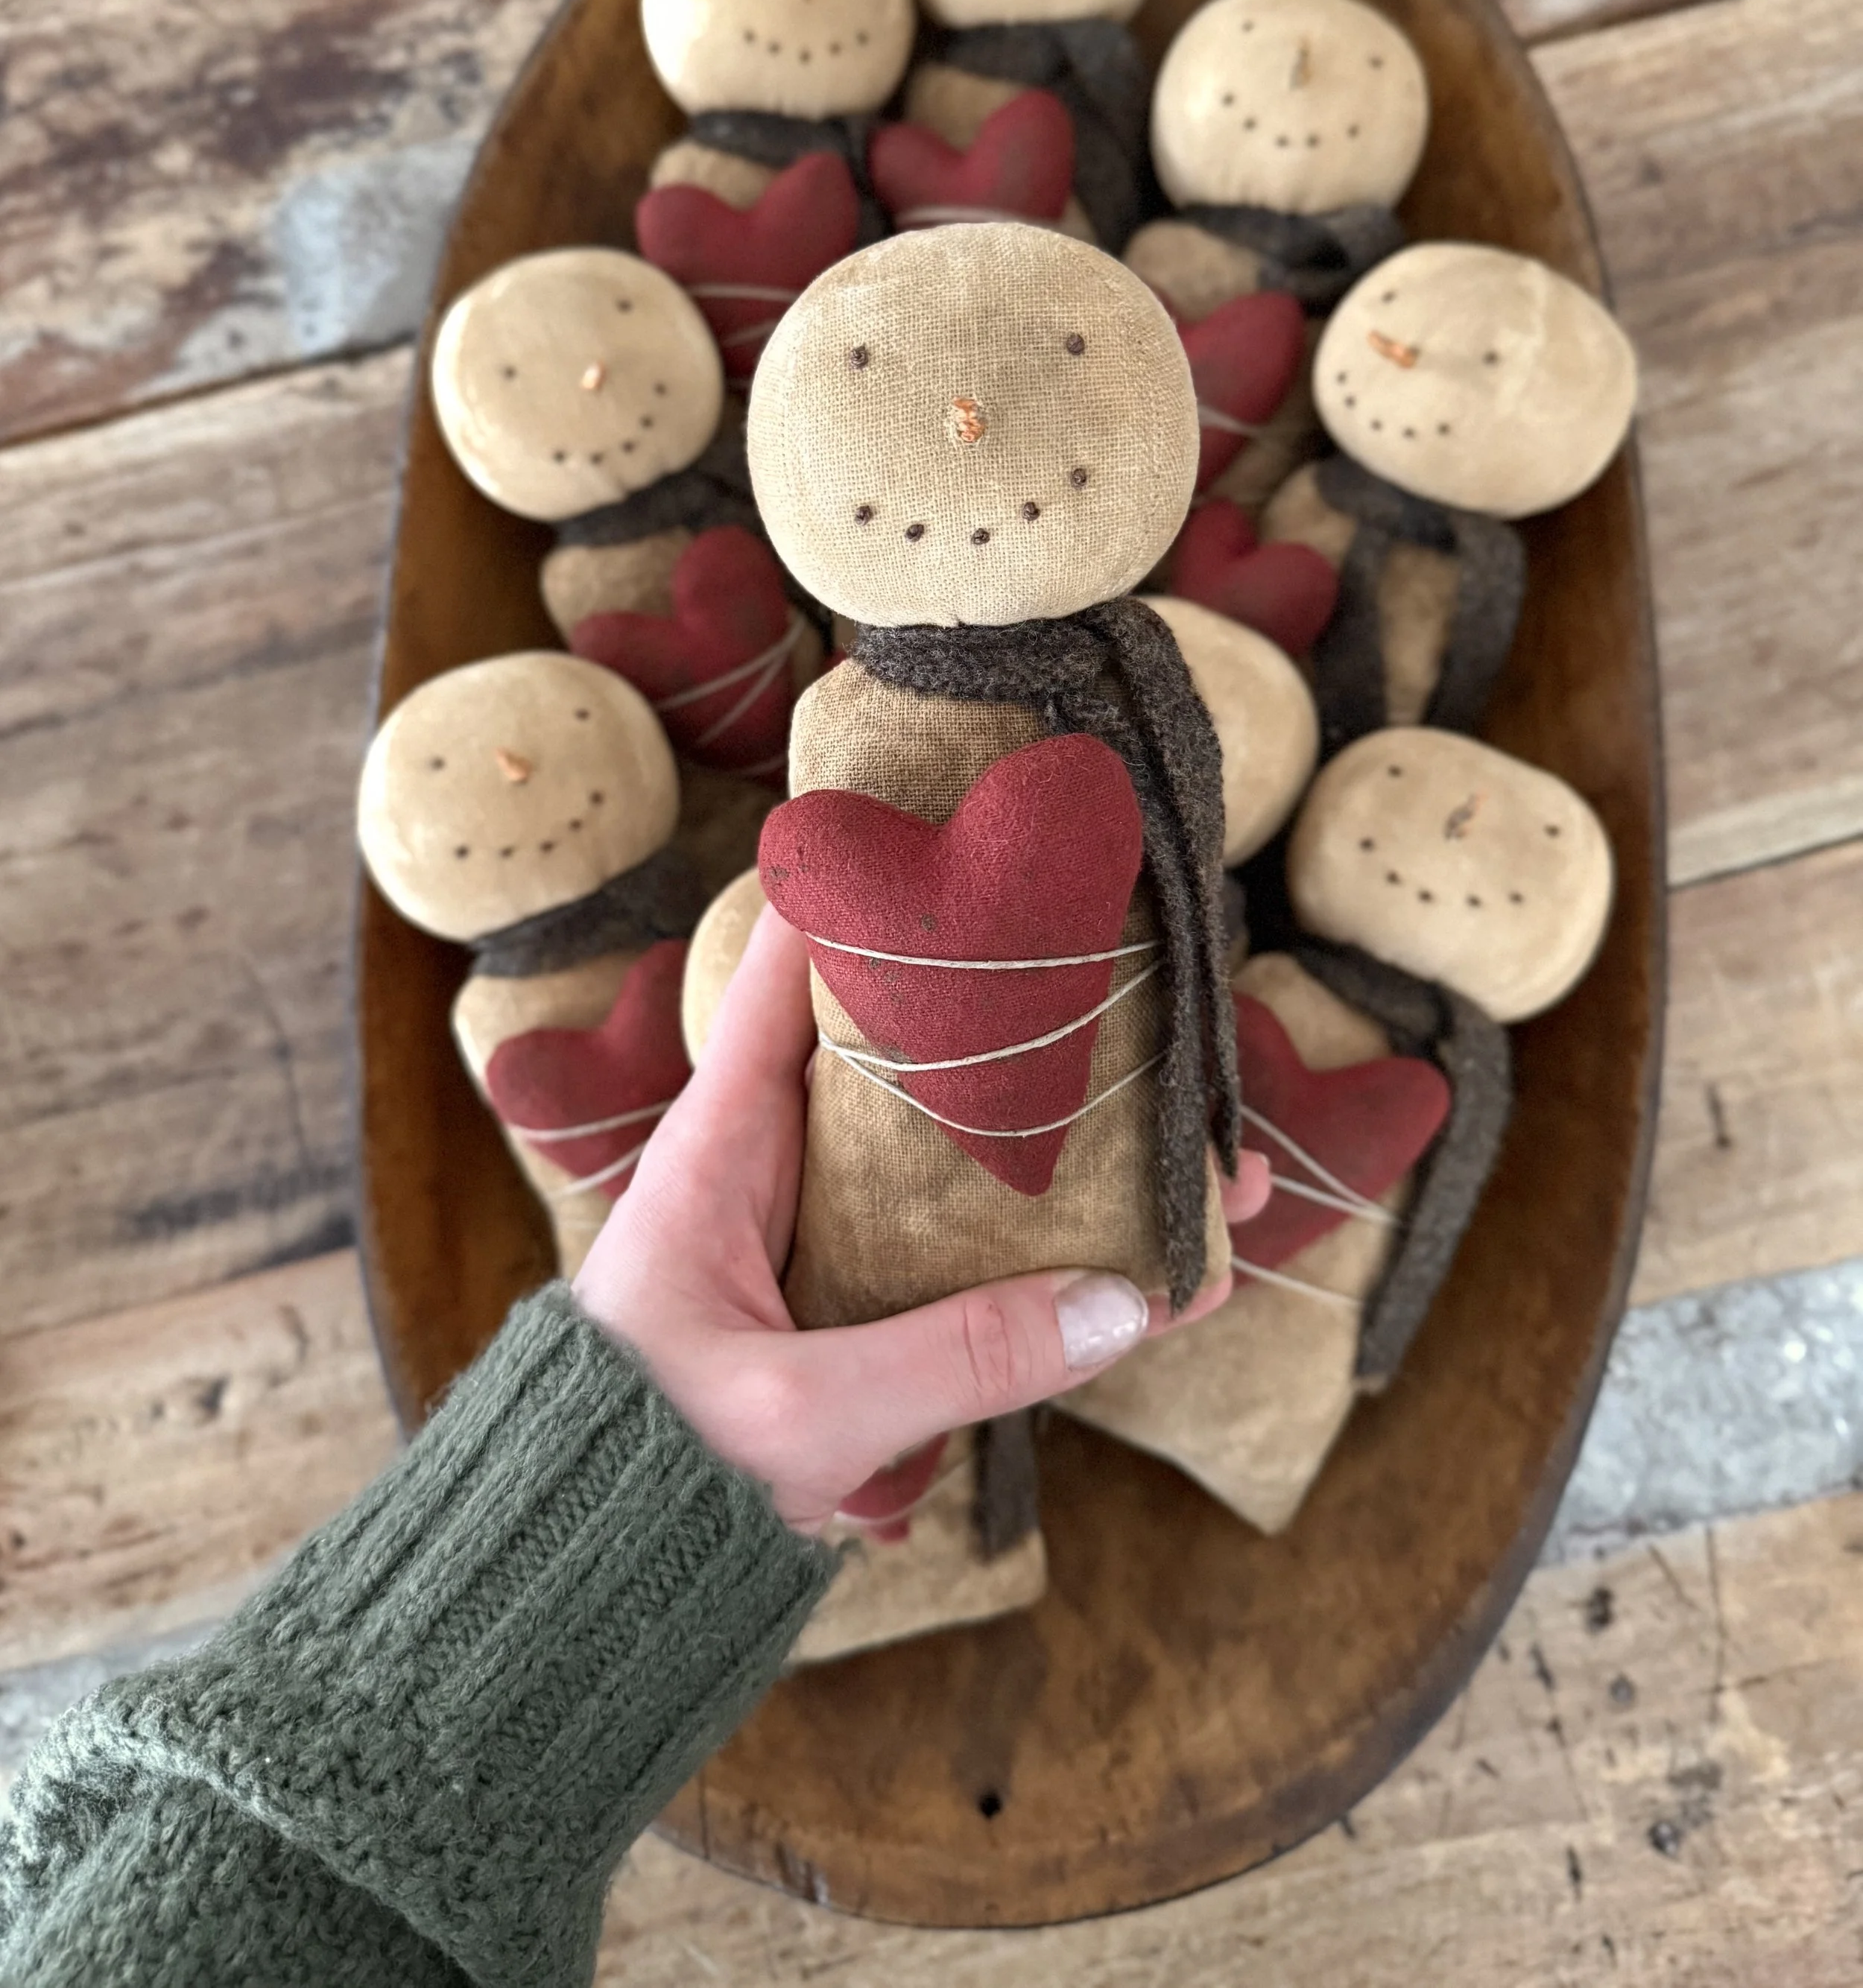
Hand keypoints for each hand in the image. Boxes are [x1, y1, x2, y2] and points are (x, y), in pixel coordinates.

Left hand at [573, 905, 1270, 1531]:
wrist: (583, 1581)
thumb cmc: (635, 1464)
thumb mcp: (795, 1410)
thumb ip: (952, 1359)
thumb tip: (1125, 1300)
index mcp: (725, 1140)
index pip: (797, 966)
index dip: (880, 888)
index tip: (982, 832)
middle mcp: (784, 1168)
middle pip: (923, 1063)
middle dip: (1044, 1039)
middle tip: (1167, 1015)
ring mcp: (831, 1241)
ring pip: (973, 1169)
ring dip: (1089, 1164)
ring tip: (1220, 1162)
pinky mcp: (867, 1318)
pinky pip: (981, 1271)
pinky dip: (1071, 1273)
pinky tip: (1174, 1282)